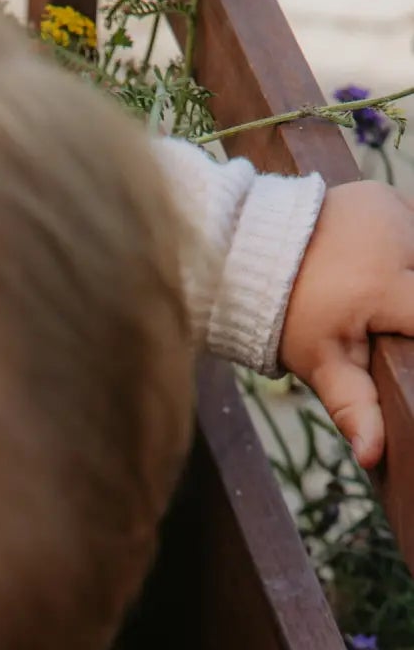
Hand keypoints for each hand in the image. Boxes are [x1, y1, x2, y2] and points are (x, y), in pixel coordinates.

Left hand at [280, 178, 413, 468]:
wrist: (251, 256)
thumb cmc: (286, 318)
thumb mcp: (319, 364)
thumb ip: (354, 406)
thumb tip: (373, 455)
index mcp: (383, 287)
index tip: (405, 342)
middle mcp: (398, 240)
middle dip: (408, 309)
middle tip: (382, 326)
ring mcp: (394, 210)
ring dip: (409, 283)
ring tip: (375, 302)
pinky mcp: (386, 194)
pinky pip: (413, 225)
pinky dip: (405, 253)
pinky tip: (380, 269)